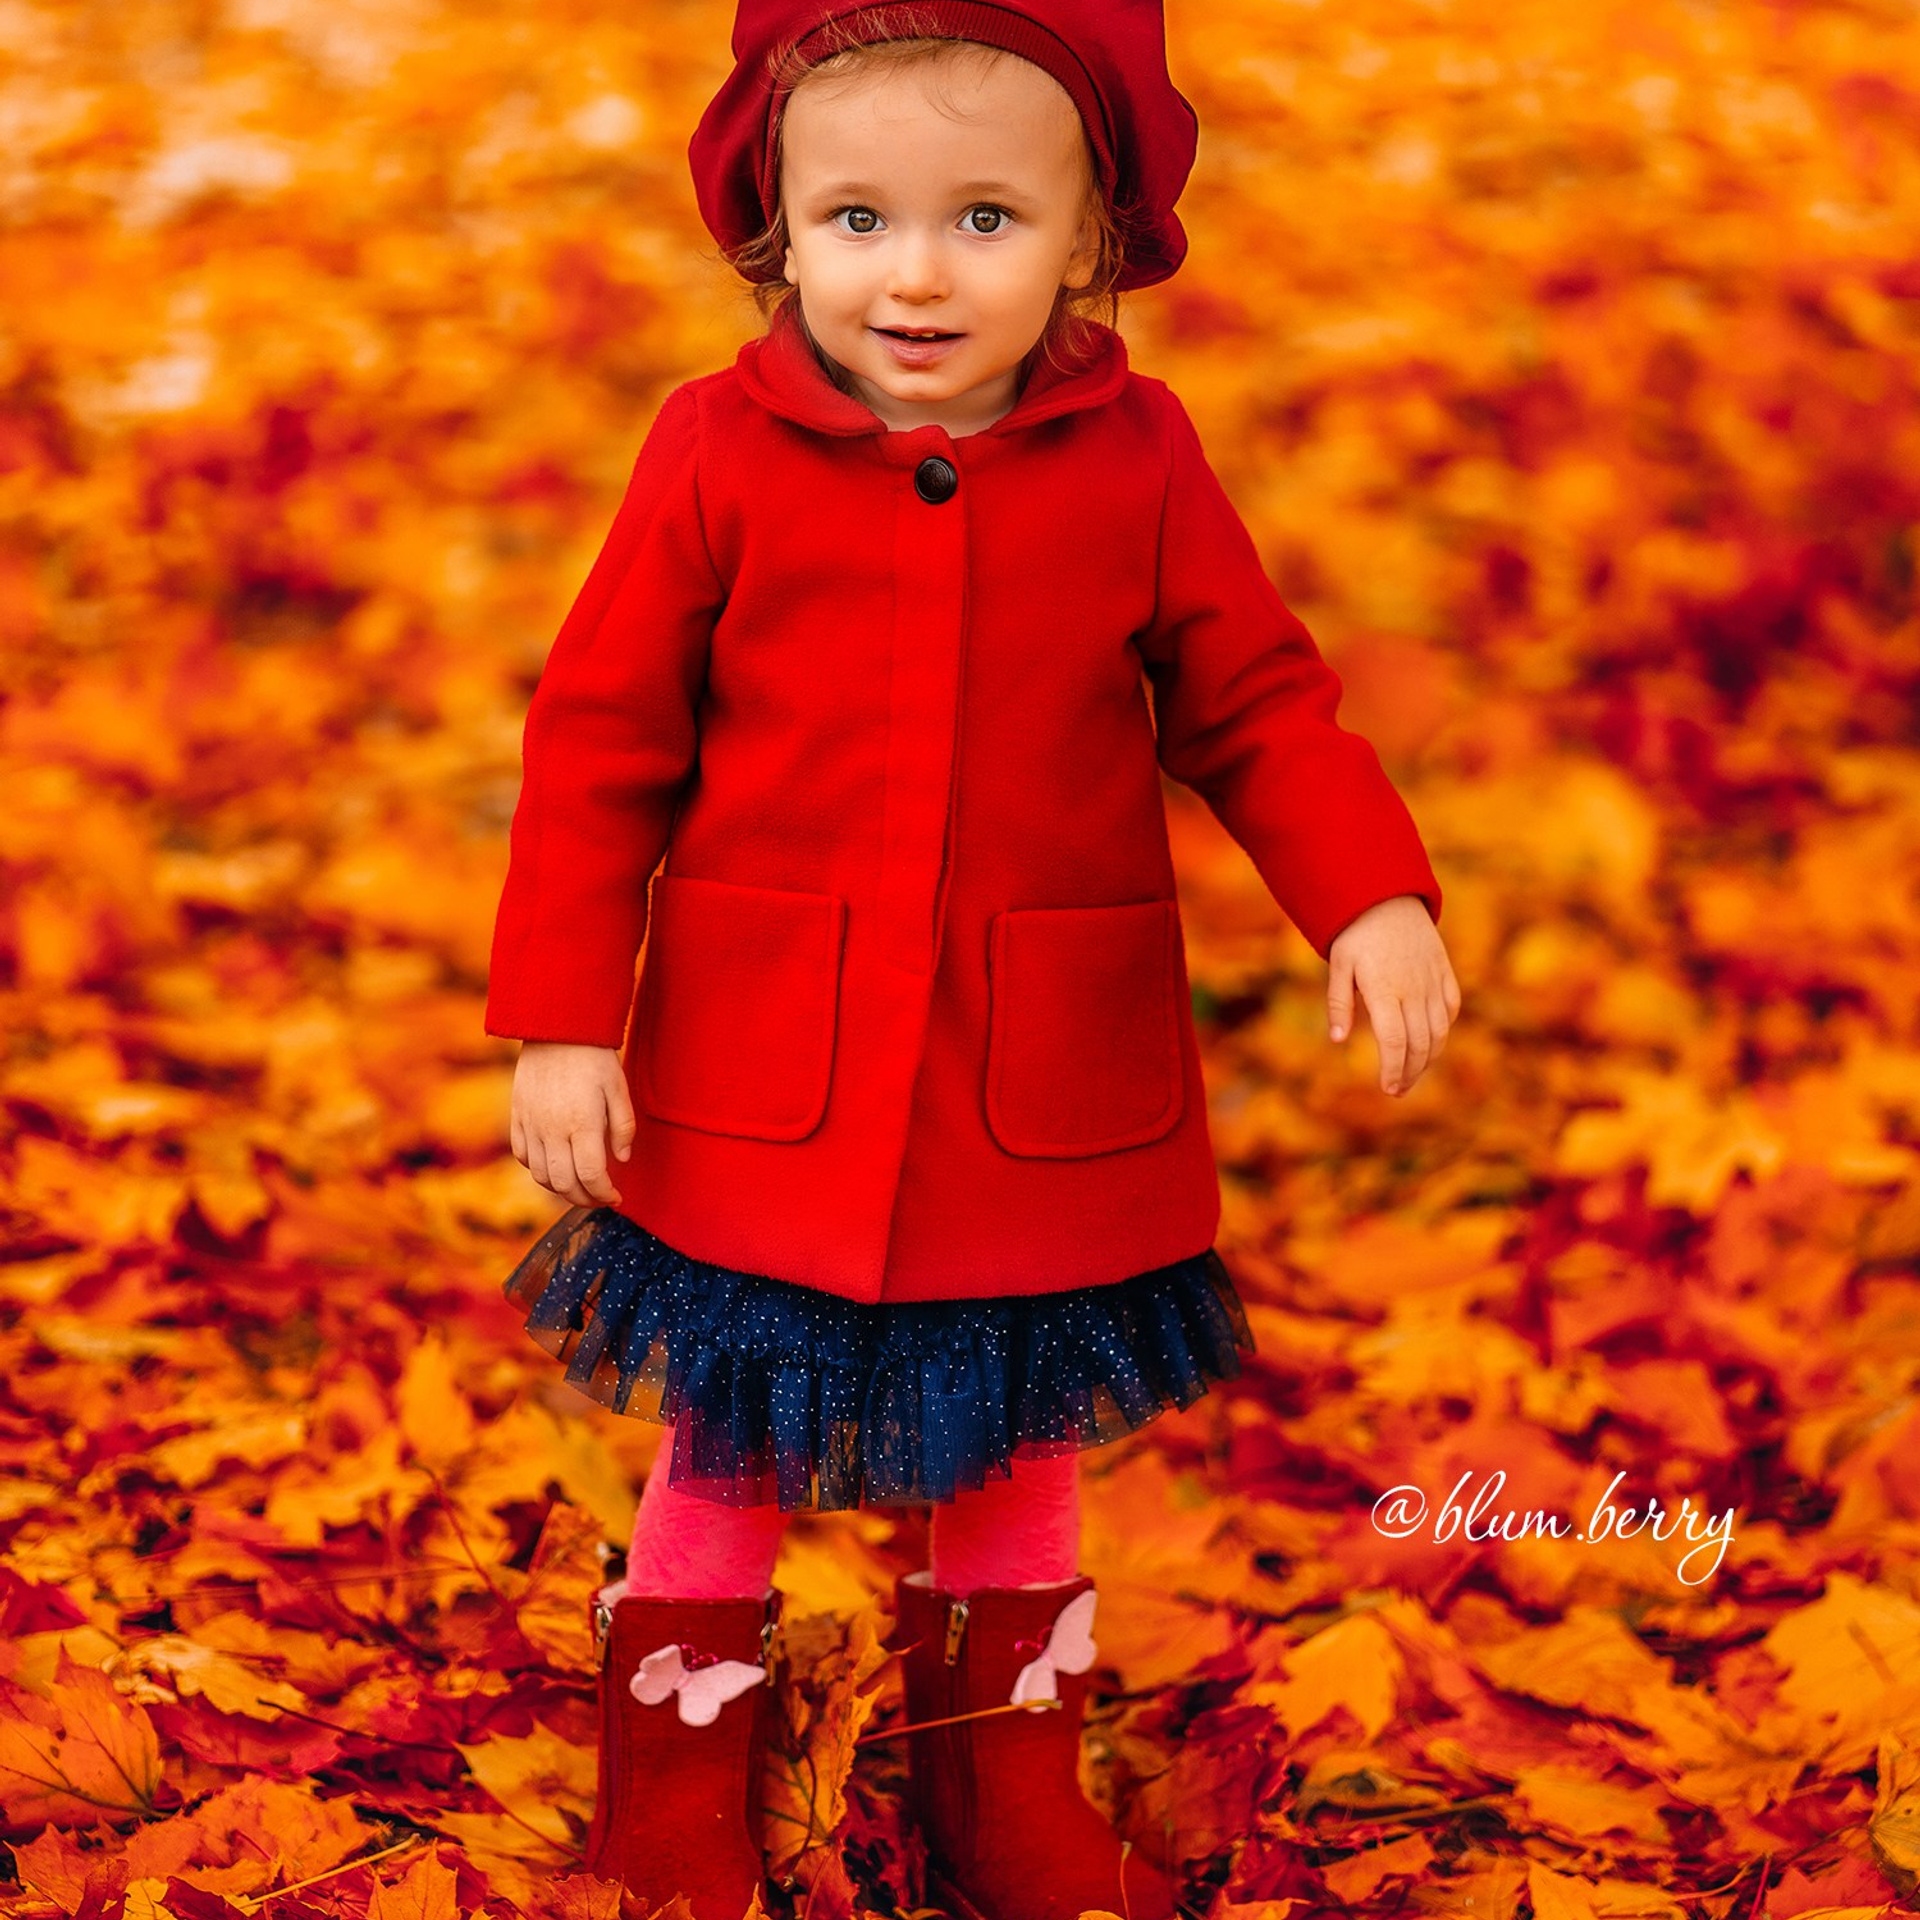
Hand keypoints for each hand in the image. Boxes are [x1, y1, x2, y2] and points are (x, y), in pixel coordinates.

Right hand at [509, 1041, 635, 1205]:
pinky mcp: (517, 1117)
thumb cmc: (594, 1057)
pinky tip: (555, 1166)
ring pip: (541, 1176)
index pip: (590, 1176)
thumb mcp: (619, 1088)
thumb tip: (621, 1160)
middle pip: (564, 1184)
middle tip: (600, 1197)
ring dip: (561, 1189)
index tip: (616, 1198)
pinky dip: (538, 1170)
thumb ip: (623, 1128)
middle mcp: (551, 1129)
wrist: (556, 1028)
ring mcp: (530, 1124)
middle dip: (585, 1199)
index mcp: (581, 1123)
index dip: (604, 1194)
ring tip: (580, 1186)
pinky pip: (523, 1156)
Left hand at [1326, 895, 1460, 1096]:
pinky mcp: (1445, 971)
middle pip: (1420, 1043)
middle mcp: (1413, 988)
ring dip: (1429, 1058)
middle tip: (1397, 1090)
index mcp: (1384, 989)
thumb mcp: (1338, 964)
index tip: (1387, 1088)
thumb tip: (1339, 1040)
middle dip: (1410, 1072)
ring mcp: (1432, 980)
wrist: (1387, 894)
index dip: (1393, 1069)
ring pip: (1439, 1031)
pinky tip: (1431, 1042)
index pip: (1394, 1041)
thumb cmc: (1355, 931)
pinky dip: (1443, 1030)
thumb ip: (1339, 1003)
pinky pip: (1450, 1008)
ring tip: (1412, 1075)